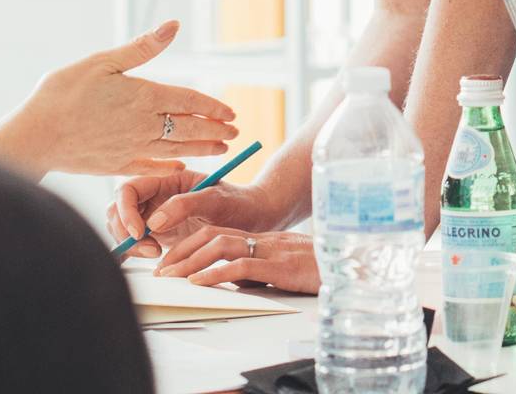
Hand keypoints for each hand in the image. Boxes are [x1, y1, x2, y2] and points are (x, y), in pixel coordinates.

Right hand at [0, 20, 237, 177]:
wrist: (35, 136)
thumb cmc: (63, 92)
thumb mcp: (102, 61)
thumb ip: (142, 47)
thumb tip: (174, 24)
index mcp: (143, 96)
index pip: (189, 101)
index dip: (213, 106)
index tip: (232, 112)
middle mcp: (143, 126)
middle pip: (189, 128)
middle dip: (215, 130)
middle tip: (236, 133)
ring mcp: (131, 150)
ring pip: (176, 150)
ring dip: (201, 149)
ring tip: (221, 149)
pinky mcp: (116, 166)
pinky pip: (152, 168)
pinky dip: (169, 166)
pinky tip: (180, 166)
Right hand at [109, 167, 286, 259]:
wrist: (254, 219)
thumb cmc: (237, 202)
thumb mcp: (215, 199)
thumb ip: (184, 205)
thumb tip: (153, 221)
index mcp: (165, 180)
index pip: (128, 190)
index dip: (125, 210)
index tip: (138, 231)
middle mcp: (156, 197)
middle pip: (118, 210)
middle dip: (124, 231)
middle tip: (151, 251)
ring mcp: (155, 217)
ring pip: (123, 229)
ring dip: (130, 245)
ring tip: (157, 256)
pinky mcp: (160, 237)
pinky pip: (135, 244)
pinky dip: (133, 254)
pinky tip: (146, 264)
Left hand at [156, 224, 318, 292]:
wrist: (354, 266)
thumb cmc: (320, 269)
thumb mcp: (282, 268)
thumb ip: (257, 269)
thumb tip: (230, 280)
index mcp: (262, 238)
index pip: (217, 234)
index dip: (190, 245)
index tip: (169, 260)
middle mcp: (263, 239)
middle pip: (213, 236)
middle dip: (182, 251)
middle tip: (161, 269)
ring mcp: (271, 250)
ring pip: (222, 246)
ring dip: (192, 261)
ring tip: (172, 275)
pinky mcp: (280, 265)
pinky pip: (242, 266)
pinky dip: (217, 274)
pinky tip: (200, 281)